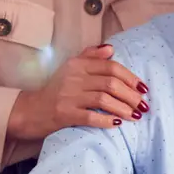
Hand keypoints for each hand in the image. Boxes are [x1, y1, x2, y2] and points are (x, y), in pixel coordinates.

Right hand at [6, 44, 148, 140]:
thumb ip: (90, 56)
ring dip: (123, 109)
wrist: (30, 111)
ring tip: (135, 116)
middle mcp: (74, 77)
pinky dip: (106, 120)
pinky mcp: (64, 114)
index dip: (130, 78)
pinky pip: (91, 117)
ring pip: (104, 100)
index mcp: (78, 64)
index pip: (111, 67)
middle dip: (131, 96)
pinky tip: (117, 124)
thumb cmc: (55, 90)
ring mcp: (68, 96)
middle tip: (143, 106)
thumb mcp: (70, 68)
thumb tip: (111, 49)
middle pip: (111, 84)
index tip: (143, 88)